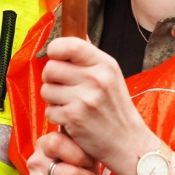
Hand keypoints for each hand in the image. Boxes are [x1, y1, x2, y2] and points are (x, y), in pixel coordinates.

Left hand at [40, 37, 156, 174]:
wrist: (127, 142)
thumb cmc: (115, 108)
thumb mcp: (111, 76)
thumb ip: (89, 58)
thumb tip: (72, 33)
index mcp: (105, 64)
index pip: (70, 45)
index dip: (55, 50)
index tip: (56, 58)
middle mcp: (96, 79)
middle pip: (50, 68)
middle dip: (51, 79)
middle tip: (62, 88)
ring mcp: (84, 99)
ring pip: (46, 89)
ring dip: (52, 99)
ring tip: (68, 104)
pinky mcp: (74, 118)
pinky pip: (49, 110)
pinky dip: (56, 116)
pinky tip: (70, 118)